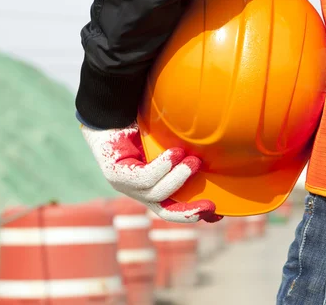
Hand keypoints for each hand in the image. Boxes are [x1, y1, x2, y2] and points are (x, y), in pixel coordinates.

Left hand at [80, 122, 221, 222]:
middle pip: (164, 211)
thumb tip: (213, 154)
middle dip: (188, 212)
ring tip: (194, 161)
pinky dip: (162, 167)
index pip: (171, 208)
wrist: (109, 111)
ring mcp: (123, 185)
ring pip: (157, 194)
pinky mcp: (115, 174)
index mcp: (148, 185)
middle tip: (211, 206)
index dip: (193, 213)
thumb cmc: (139, 123)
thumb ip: (183, 152)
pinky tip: (175, 153)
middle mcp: (135, 190)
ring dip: (178, 179)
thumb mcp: (166, 142)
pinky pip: (144, 178)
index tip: (216, 214)